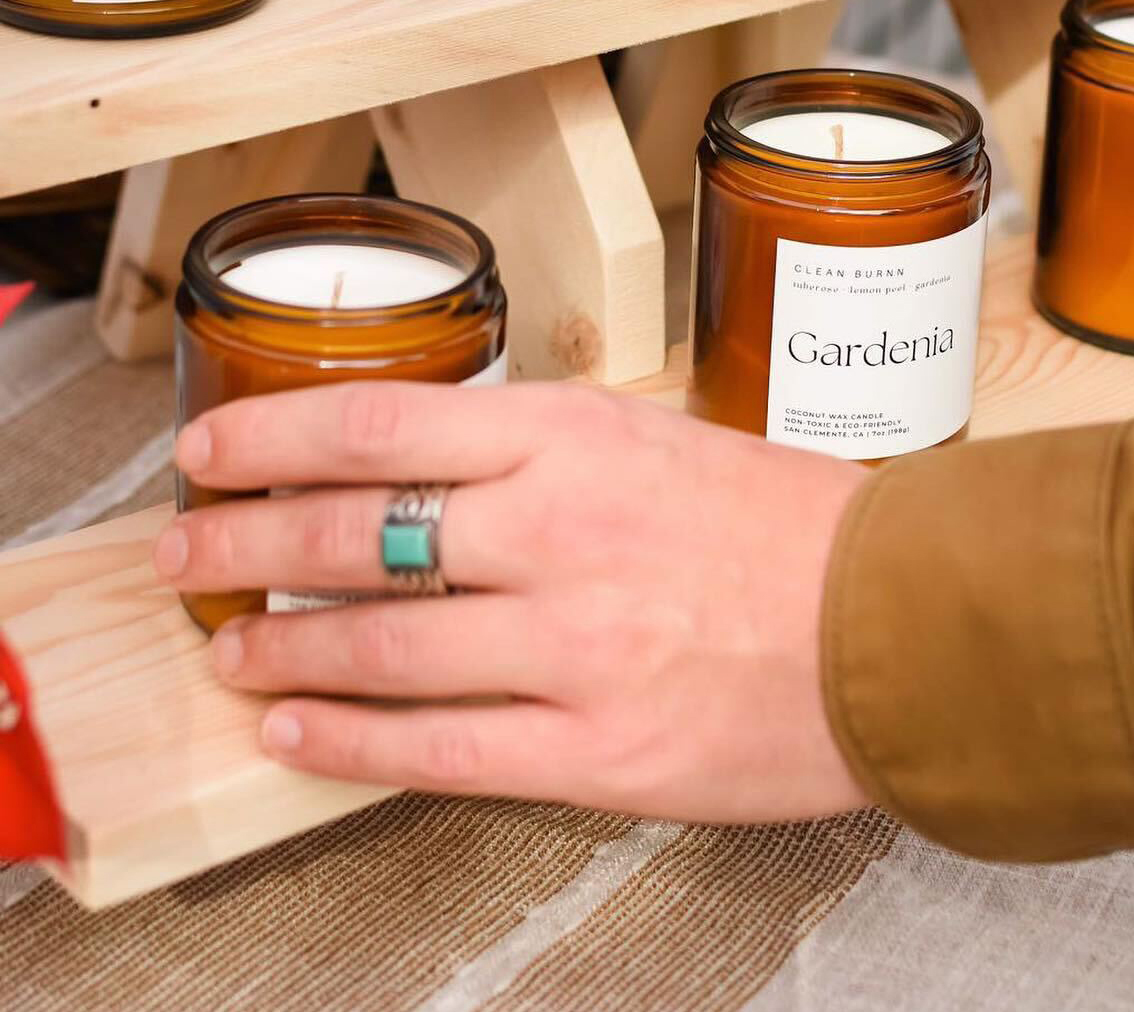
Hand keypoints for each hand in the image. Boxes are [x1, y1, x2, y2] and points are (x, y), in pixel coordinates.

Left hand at [155, 384, 870, 823]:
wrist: (905, 622)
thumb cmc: (793, 524)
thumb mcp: (660, 436)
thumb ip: (544, 450)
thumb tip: (424, 470)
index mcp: (576, 436)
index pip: (380, 422)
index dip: (271, 435)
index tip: (208, 447)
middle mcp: (559, 530)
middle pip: (353, 531)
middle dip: (244, 541)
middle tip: (188, 551)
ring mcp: (574, 645)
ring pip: (378, 642)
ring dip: (279, 643)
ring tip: (227, 645)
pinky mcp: (596, 752)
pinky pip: (435, 749)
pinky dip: (344, 738)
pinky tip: (292, 728)